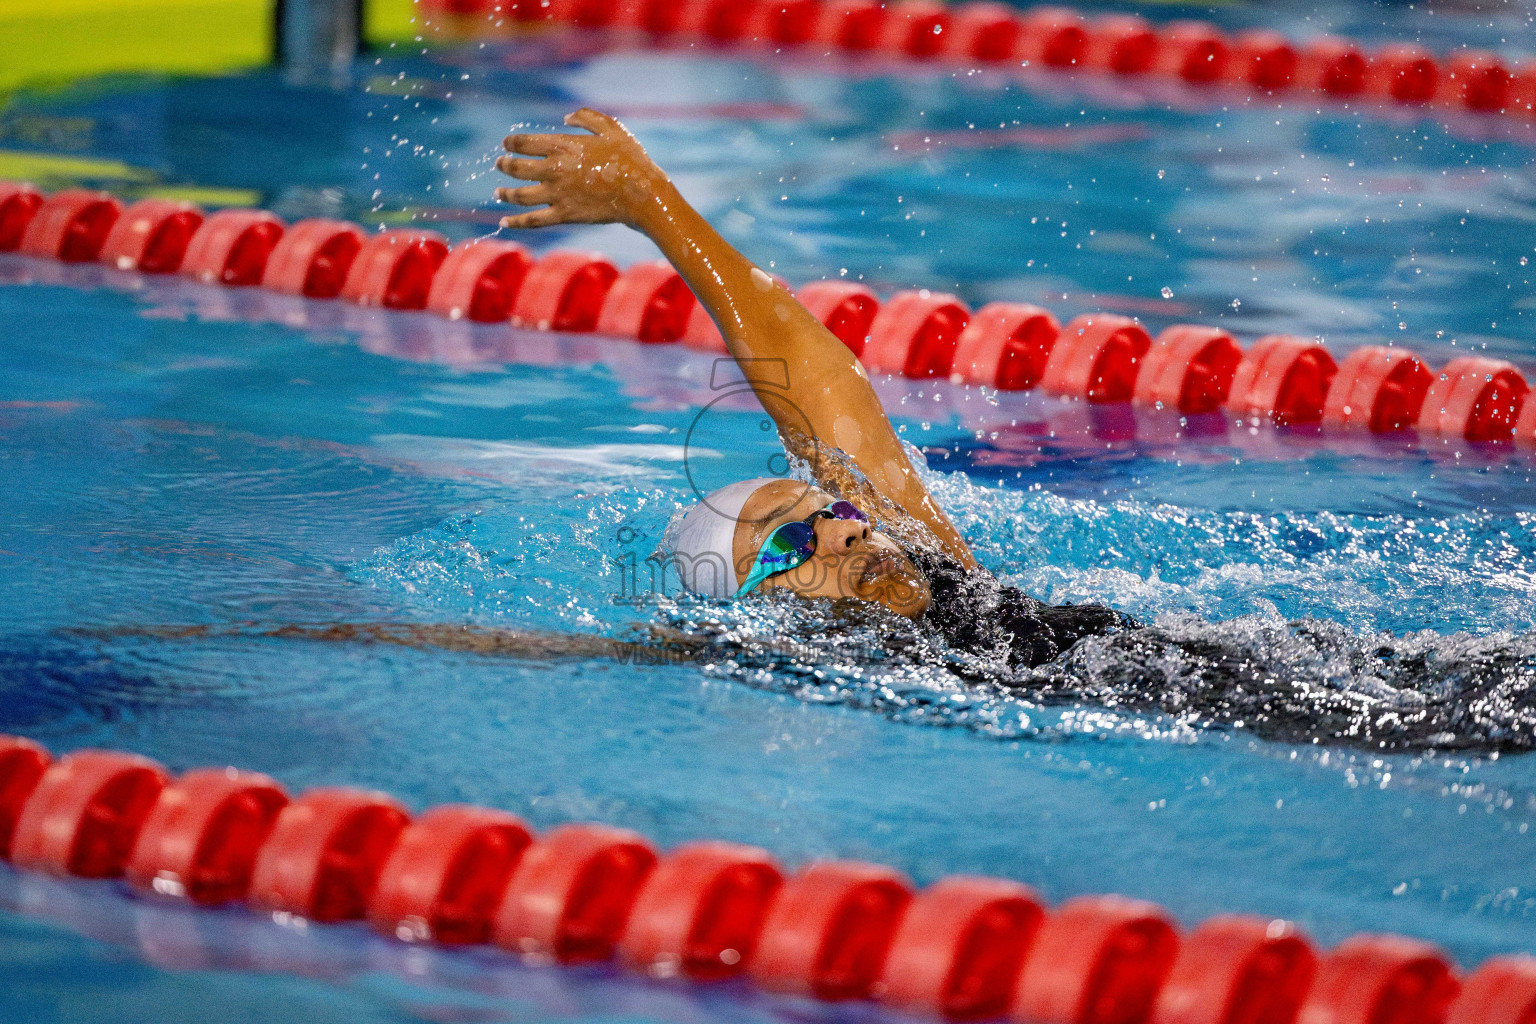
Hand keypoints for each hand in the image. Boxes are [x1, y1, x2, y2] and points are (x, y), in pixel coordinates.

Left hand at [494, 108, 666, 229]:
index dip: (511, 143)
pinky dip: (516, 222)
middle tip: (500, 164)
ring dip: (505, 193)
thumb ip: (586, 118)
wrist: (641, 193)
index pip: (525, 143)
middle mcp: (554, 170)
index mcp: (563, 146)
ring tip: (498, 192)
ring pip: (520, 195)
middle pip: (517, 168)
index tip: (506, 144)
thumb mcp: (611, 127)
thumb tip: (566, 118)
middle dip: (504, 165)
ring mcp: (557, 194)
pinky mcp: (564, 215)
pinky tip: (503, 221)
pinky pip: (533, 220)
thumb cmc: (629, 158)